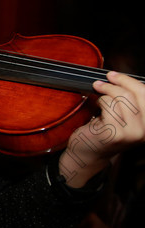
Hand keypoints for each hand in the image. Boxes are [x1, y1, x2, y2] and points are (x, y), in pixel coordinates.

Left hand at [60, 71, 144, 185]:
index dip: (128, 80)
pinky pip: (108, 106)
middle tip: (100, 84)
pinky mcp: (114, 133)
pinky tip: (96, 110)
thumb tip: (119, 77)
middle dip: (113, 85)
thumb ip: (128, 100)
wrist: (88, 153)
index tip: (114, 75)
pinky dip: (99, 103)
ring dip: (104, 96)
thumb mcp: (122, 114)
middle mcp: (144, 130)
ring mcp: (130, 133)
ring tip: (99, 102)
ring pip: (119, 99)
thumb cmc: (104, 130)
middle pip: (132, 94)